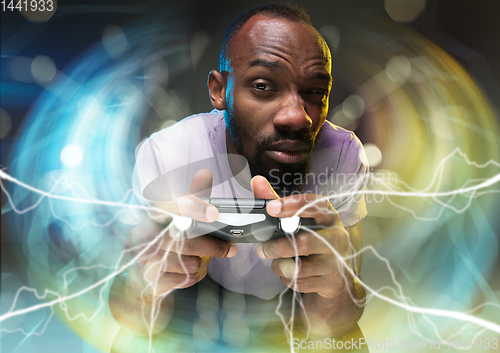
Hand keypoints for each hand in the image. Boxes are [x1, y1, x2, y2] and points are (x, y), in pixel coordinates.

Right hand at [129, 169, 237, 298]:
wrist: (140, 268)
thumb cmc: (164, 235)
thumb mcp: (175, 212)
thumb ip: (192, 195)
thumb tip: (205, 175)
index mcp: (151, 211)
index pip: (170, 204)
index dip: (192, 207)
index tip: (215, 213)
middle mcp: (143, 232)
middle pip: (186, 240)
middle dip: (213, 246)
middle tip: (231, 248)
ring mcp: (143, 257)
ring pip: (188, 262)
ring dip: (203, 263)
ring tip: (207, 259)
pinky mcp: (148, 278)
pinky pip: (183, 279)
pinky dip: (195, 276)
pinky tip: (196, 270)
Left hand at [251, 176, 350, 298]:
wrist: (337, 273)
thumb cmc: (312, 238)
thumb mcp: (298, 219)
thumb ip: (275, 201)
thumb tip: (257, 181)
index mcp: (328, 215)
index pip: (313, 205)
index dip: (291, 205)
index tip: (270, 208)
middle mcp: (336, 236)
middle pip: (304, 243)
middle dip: (278, 247)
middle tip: (262, 249)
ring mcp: (337, 261)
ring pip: (300, 267)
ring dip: (281, 266)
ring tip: (277, 262)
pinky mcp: (332, 282)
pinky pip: (301, 282)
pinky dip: (288, 279)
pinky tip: (291, 273)